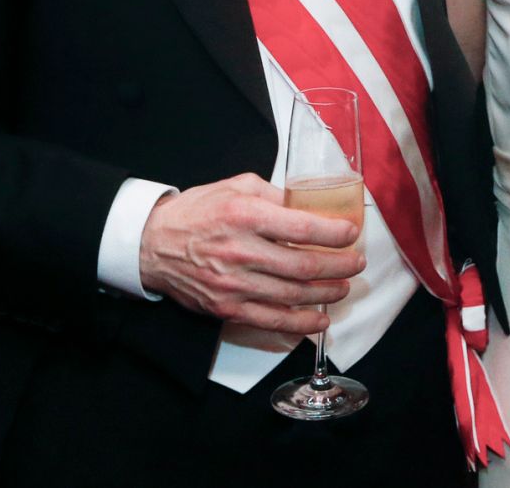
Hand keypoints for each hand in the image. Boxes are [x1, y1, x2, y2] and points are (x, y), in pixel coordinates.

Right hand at [139, 173, 364, 335]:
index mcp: (245, 216)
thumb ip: (277, 195)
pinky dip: (300, 323)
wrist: (152, 243)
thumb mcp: (238, 186)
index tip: (352, 233)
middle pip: (304, 266)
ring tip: (344, 286)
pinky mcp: (226, 307)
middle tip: (356, 262)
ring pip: (293, 295)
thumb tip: (313, 206)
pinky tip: (320, 319)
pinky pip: (271, 320)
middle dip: (340, 266)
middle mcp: (240, 252)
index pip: (303, 228)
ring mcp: (233, 284)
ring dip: (327, 293)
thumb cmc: (198, 210)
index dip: (335, 233)